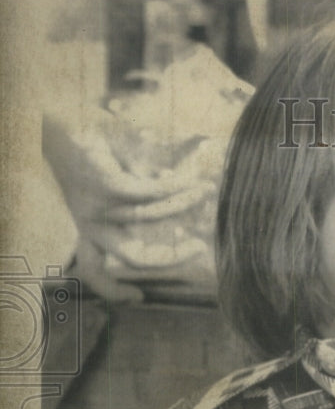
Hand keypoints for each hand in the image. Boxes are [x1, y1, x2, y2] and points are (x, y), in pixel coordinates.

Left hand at [43, 109, 216, 300]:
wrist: (57, 111)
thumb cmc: (84, 142)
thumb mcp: (109, 178)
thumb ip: (138, 195)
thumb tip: (178, 204)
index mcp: (86, 226)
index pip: (93, 270)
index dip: (115, 291)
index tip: (139, 298)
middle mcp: (90, 222)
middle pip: (133, 258)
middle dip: (171, 258)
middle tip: (199, 247)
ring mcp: (99, 205)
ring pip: (153, 217)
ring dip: (183, 204)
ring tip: (204, 191)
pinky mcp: (108, 187)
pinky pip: (154, 194)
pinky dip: (177, 189)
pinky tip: (192, 181)